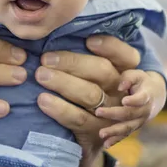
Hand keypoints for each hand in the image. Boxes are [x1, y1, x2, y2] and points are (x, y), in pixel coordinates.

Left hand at [34, 35, 141, 166]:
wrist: (95, 135)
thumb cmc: (91, 90)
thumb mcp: (97, 72)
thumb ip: (87, 53)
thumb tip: (59, 31)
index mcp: (125, 72)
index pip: (126, 56)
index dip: (110, 47)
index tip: (89, 40)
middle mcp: (121, 92)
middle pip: (103, 72)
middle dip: (74, 62)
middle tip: (46, 59)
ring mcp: (111, 114)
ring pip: (89, 94)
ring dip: (63, 83)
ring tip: (40, 75)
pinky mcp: (96, 132)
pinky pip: (78, 119)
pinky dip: (60, 109)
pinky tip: (43, 100)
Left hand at [95, 69, 156, 147]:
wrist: (154, 96)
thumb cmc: (141, 81)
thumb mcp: (136, 75)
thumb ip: (128, 78)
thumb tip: (120, 86)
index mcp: (147, 95)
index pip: (142, 99)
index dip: (134, 100)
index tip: (124, 100)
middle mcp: (145, 110)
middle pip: (130, 114)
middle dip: (114, 114)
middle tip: (98, 112)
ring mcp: (140, 121)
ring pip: (128, 127)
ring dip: (114, 132)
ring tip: (101, 134)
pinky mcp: (135, 127)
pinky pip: (126, 134)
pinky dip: (116, 140)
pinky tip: (106, 144)